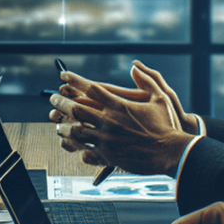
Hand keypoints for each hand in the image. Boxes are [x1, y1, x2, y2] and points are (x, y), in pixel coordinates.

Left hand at [48, 62, 196, 175]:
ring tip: (58, 125)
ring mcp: (106, 140)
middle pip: (77, 109)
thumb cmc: (167, 125)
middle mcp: (109, 122)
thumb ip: (147, 79)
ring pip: (76, 133)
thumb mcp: (160, 97)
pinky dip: (80, 150)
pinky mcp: (108, 157)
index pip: (91, 89)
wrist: (171, 153)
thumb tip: (135, 66)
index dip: (75, 81)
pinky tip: (77, 148)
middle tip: (52, 99)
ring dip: (65, 128)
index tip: (63, 76)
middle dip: (61, 103)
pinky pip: (87, 153)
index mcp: (118, 105)